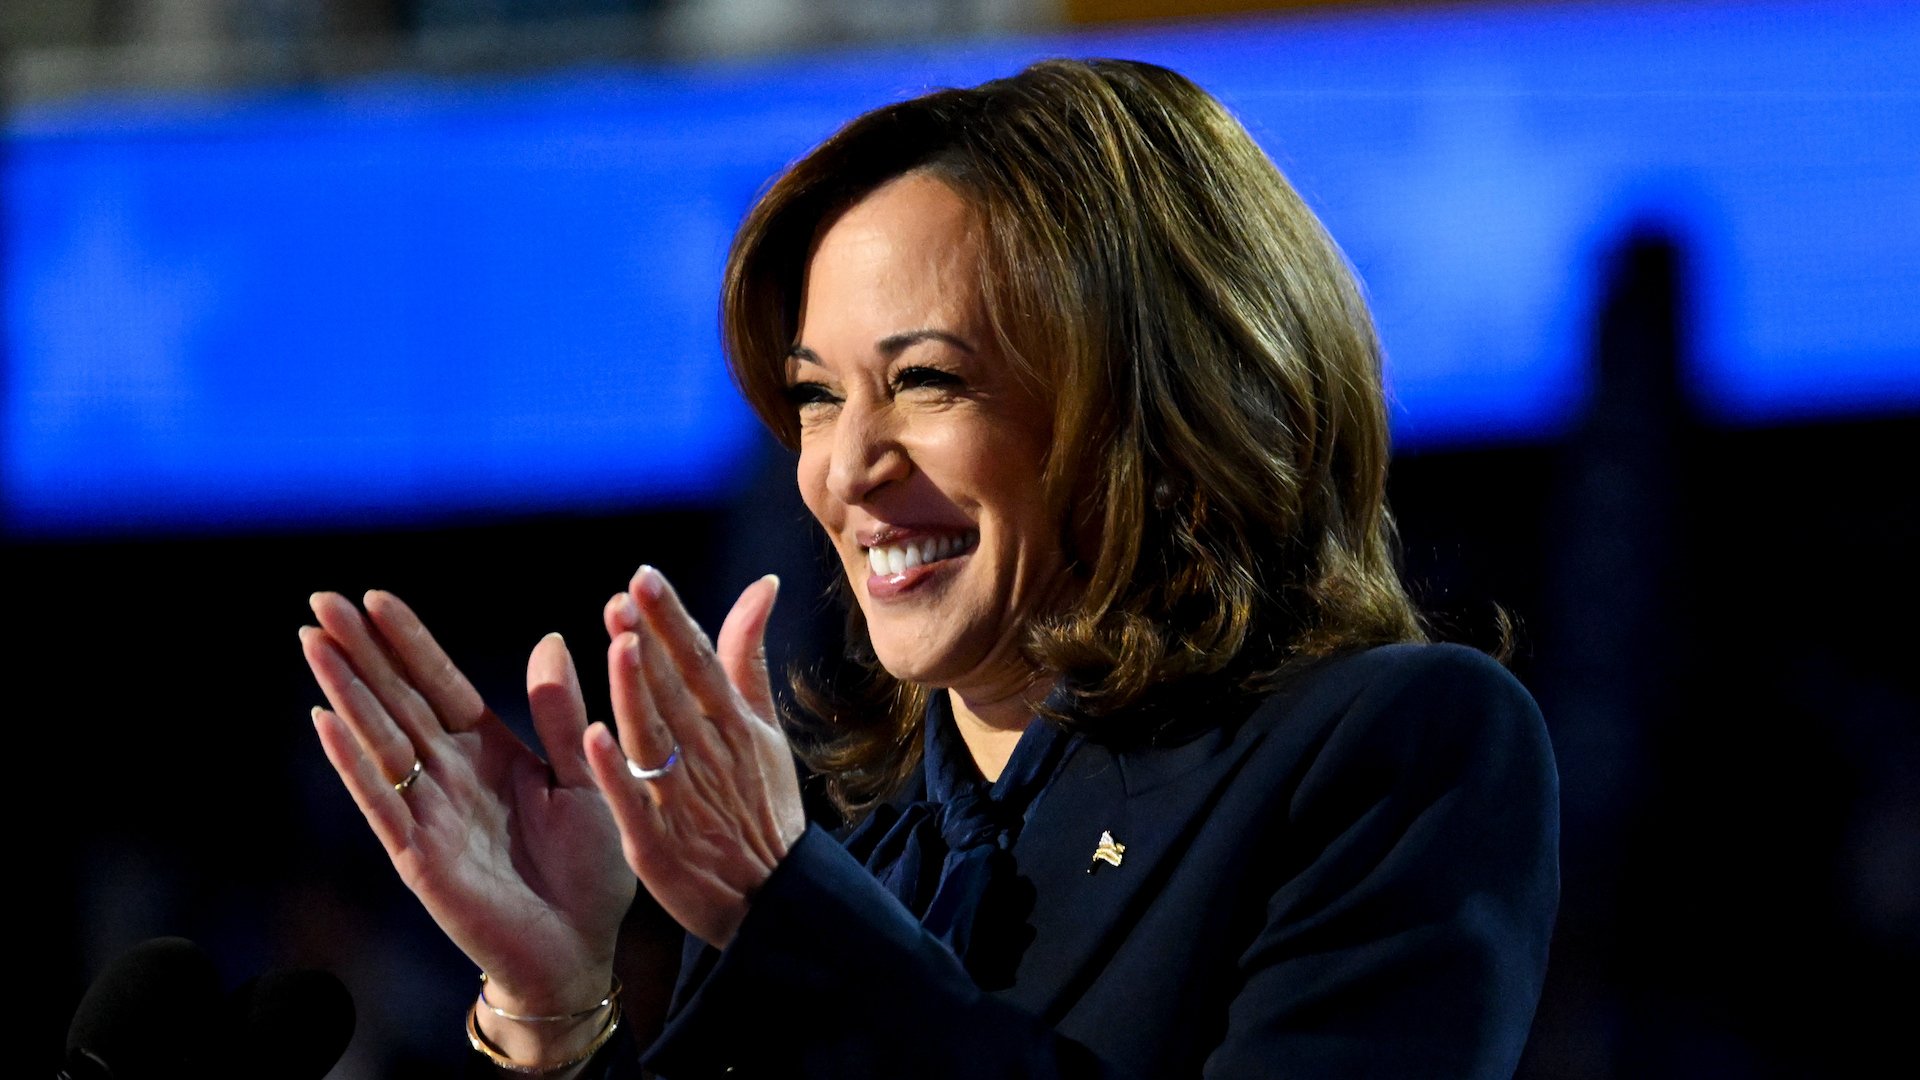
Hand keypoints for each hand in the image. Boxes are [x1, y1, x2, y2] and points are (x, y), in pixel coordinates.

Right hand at [299, 592, 634, 1022]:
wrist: (580, 950)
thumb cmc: (587, 869)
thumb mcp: (585, 776)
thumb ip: (560, 714)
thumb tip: (551, 640)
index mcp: (489, 751)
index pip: (439, 683)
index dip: (408, 641)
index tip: (375, 596)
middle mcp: (450, 775)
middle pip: (397, 700)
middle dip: (359, 651)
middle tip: (320, 599)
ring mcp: (428, 814)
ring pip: (380, 740)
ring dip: (346, 692)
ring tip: (313, 643)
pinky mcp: (420, 857)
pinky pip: (382, 802)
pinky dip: (353, 762)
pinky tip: (324, 721)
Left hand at [583, 567, 805, 947]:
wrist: (776, 899)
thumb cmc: (765, 807)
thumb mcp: (765, 728)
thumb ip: (749, 657)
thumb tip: (762, 585)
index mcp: (734, 725)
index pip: (700, 661)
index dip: (672, 620)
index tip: (644, 578)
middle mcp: (709, 756)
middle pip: (675, 693)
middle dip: (651, 644)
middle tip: (622, 599)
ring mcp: (683, 801)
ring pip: (655, 739)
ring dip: (636, 693)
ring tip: (620, 646)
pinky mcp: (657, 846)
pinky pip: (634, 804)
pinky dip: (616, 772)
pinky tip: (594, 737)